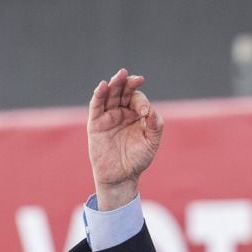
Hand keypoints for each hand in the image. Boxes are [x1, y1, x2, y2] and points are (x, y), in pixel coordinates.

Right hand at [87, 68, 164, 210]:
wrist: (121, 176)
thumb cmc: (138, 160)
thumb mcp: (152, 142)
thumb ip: (155, 125)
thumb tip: (151, 110)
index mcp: (136, 114)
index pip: (137, 98)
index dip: (141, 101)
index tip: (144, 113)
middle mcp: (121, 112)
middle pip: (123, 91)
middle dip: (127, 83)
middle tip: (134, 78)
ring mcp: (108, 116)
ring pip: (109, 95)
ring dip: (114, 84)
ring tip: (120, 75)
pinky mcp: (96, 123)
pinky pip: (96, 106)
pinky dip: (99, 95)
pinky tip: (103, 86)